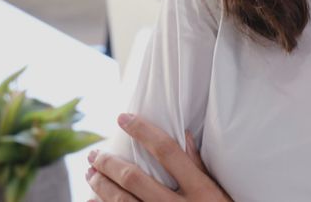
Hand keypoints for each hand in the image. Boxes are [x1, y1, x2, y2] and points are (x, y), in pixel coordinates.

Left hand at [85, 113, 232, 201]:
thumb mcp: (220, 195)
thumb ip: (200, 168)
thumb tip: (184, 135)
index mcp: (202, 192)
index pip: (167, 151)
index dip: (142, 131)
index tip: (123, 117)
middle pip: (134, 179)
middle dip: (108, 163)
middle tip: (94, 154)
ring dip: (100, 187)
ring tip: (91, 175)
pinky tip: (94, 201)